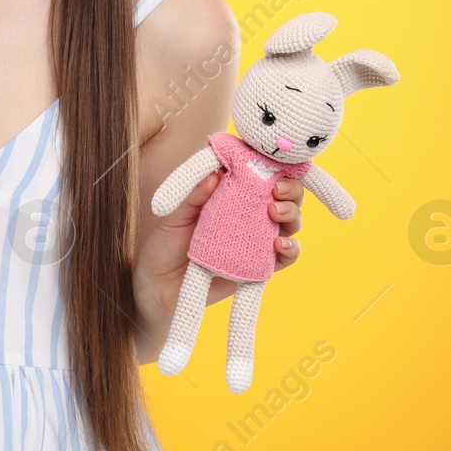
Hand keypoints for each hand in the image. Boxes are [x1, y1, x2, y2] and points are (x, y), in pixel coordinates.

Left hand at [132, 171, 304, 358]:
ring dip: (291, 214)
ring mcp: (256, 239)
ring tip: (275, 213)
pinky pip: (284, 257)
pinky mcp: (259, 265)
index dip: (270, 165)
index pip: (259, 174)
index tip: (268, 163)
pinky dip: (290, 249)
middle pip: (283, 196)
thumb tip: (214, 175)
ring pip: (289, 222)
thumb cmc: (164, 245)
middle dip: (288, 189)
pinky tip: (280, 244)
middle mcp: (247, 214)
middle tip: (276, 190)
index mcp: (229, 194)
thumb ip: (193, 196)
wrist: (159, 288)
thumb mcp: (174, 217)